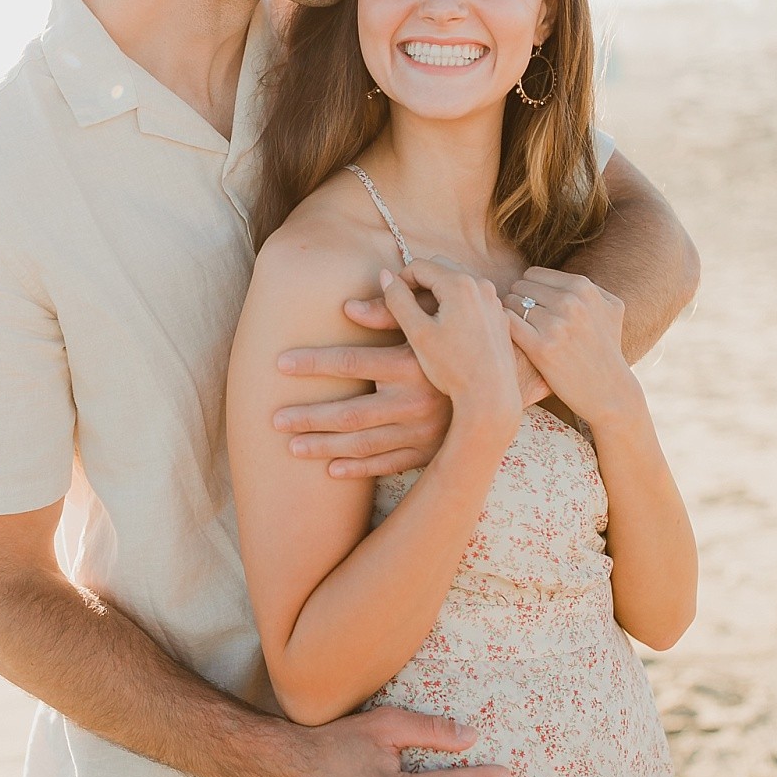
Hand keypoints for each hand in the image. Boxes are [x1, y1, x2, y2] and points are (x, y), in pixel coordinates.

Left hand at [272, 298, 455, 478]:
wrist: (503, 385)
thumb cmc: (459, 343)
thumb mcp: (429, 322)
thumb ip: (390, 311)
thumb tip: (348, 305)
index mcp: (414, 363)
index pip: (352, 362)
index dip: (314, 363)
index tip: (280, 364)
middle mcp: (417, 400)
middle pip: (351, 412)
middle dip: (310, 416)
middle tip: (274, 419)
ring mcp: (423, 431)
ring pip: (364, 443)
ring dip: (325, 446)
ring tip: (291, 446)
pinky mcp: (429, 452)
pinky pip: (387, 465)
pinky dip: (358, 469)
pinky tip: (330, 471)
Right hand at [375, 261, 523, 445]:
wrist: (491, 394)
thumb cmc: (452, 367)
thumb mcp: (417, 334)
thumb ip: (398, 301)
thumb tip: (384, 276)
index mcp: (458, 284)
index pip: (419, 266)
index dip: (400, 281)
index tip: (391, 303)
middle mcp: (480, 284)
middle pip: (440, 269)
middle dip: (420, 284)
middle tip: (406, 311)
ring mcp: (493, 299)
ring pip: (458, 284)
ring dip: (438, 294)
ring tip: (426, 322)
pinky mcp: (499, 315)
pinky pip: (473, 299)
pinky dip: (457, 306)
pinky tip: (450, 332)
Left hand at [503, 262, 635, 424]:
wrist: (609, 390)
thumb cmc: (607, 349)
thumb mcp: (611, 308)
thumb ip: (590, 287)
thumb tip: (562, 276)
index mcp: (582, 287)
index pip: (534, 274)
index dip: (526, 290)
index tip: (527, 307)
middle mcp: (569, 301)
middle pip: (520, 287)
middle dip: (515, 301)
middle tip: (517, 321)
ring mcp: (555, 324)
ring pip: (511, 304)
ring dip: (507, 316)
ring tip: (514, 332)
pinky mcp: (542, 348)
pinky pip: (509, 324)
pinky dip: (503, 328)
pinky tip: (506, 341)